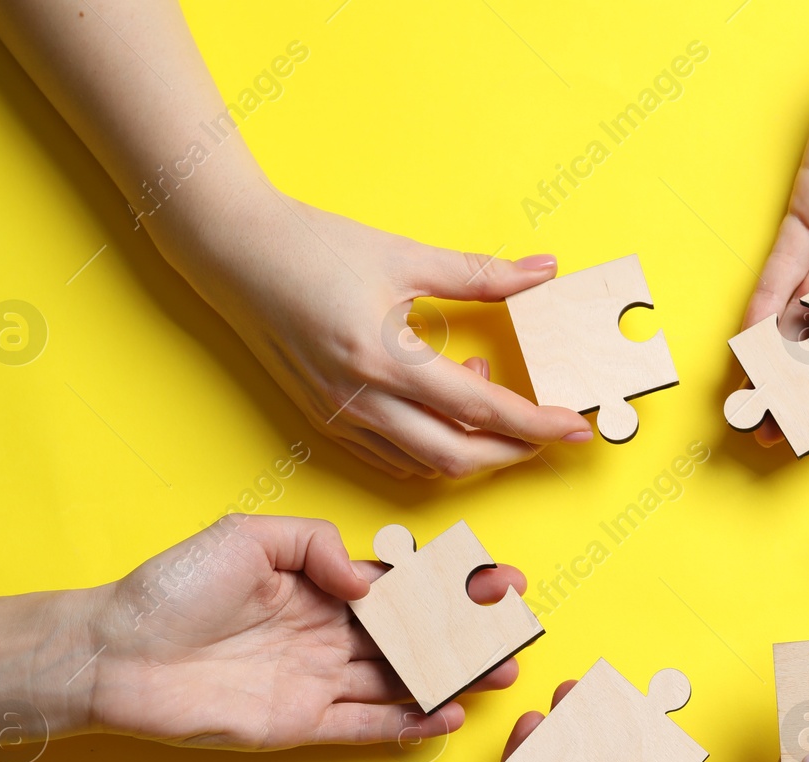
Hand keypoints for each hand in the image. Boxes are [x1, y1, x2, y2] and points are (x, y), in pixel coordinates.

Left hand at [82, 515, 524, 747]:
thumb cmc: (172, 588)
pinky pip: (366, 726)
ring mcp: (318, 680)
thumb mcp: (246, 536)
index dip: (452, 583)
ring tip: (500, 675)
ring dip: (452, 679)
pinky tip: (447, 717)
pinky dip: (408, 724)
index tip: (499, 579)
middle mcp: (328, 633)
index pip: (402, 584)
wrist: (112, 653)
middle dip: (469, 633)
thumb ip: (319, 546)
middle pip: (415, 636)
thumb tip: (368, 579)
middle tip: (518, 631)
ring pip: (401, 681)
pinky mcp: (301, 724)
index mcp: (320, 584)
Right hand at [169, 192, 592, 478]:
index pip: (481, 409)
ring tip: (489, 398)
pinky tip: (445, 409)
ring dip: (471, 450)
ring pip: (424, 466)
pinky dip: (432, 449)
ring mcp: (339, 418)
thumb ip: (481, 273)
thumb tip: (544, 270)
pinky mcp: (324, 421)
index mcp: (384, 358)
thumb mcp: (404, 255)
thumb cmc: (313, 247)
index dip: (535, 424)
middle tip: (548, 431)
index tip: (576, 427)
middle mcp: (361, 400)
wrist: (232, 254)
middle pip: (458, 457)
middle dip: (513, 452)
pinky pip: (392, 459)